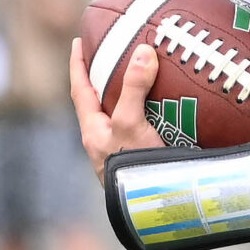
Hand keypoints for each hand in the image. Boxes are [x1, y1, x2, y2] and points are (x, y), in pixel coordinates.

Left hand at [69, 38, 166, 181]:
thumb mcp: (130, 123)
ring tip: (150, 77)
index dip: (77, 65)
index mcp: (93, 130)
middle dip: (107, 79)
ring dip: (134, 97)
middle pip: (101, 103)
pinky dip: (154, 115)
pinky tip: (172, 111)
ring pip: (124, 117)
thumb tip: (142, 51)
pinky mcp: (142, 160)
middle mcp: (105, 140)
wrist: (154, 206)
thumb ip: (133, 88)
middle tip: (117, 55)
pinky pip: (145, 129)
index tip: (78, 42)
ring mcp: (123, 151)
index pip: (80, 89)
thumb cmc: (133, 167)